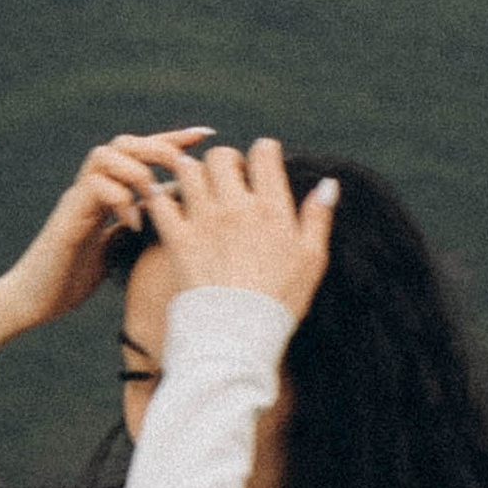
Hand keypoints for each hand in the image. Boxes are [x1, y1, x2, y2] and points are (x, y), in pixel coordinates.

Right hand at [0, 130, 212, 367]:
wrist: (33, 299)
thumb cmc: (73, 275)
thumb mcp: (117, 247)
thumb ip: (137, 224)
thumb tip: (172, 210)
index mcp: (105, 193)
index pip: (139, 152)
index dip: (171, 139)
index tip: (205, 135)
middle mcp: (89, 189)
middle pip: (122, 143)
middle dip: (157, 146)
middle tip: (182, 164)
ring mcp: (76, 200)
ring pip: (105, 156)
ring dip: (136, 171)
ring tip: (154, 197)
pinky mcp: (66, 218)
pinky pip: (94, 189)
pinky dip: (120, 201)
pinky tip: (134, 225)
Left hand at [140, 138, 338, 326]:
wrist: (239, 336)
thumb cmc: (281, 300)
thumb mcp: (312, 260)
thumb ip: (318, 217)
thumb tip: (329, 184)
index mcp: (272, 208)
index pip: (264, 152)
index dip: (263, 151)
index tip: (261, 163)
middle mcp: (236, 207)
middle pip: (221, 156)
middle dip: (225, 161)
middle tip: (227, 179)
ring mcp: (204, 221)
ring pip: (188, 171)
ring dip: (191, 173)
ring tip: (196, 188)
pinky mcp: (177, 240)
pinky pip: (160, 202)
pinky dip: (158, 198)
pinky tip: (165, 204)